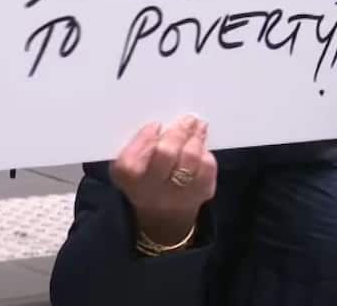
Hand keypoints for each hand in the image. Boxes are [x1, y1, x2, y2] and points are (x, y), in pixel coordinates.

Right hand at [110, 115, 216, 245]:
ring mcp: (178, 194)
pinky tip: (201, 147)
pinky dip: (205, 153)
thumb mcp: (133, 163)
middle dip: (178, 132)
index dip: (144, 139)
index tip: (156, 125)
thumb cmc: (147, 177)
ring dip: (195, 137)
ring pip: (190, 157)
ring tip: (197, 126)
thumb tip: (157, 127)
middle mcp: (151, 190)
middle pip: (165, 154)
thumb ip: (140, 144)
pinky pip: (207, 167)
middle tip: (187, 120)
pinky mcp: (201, 193)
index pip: (131, 160)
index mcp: (129, 179)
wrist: (164, 215)